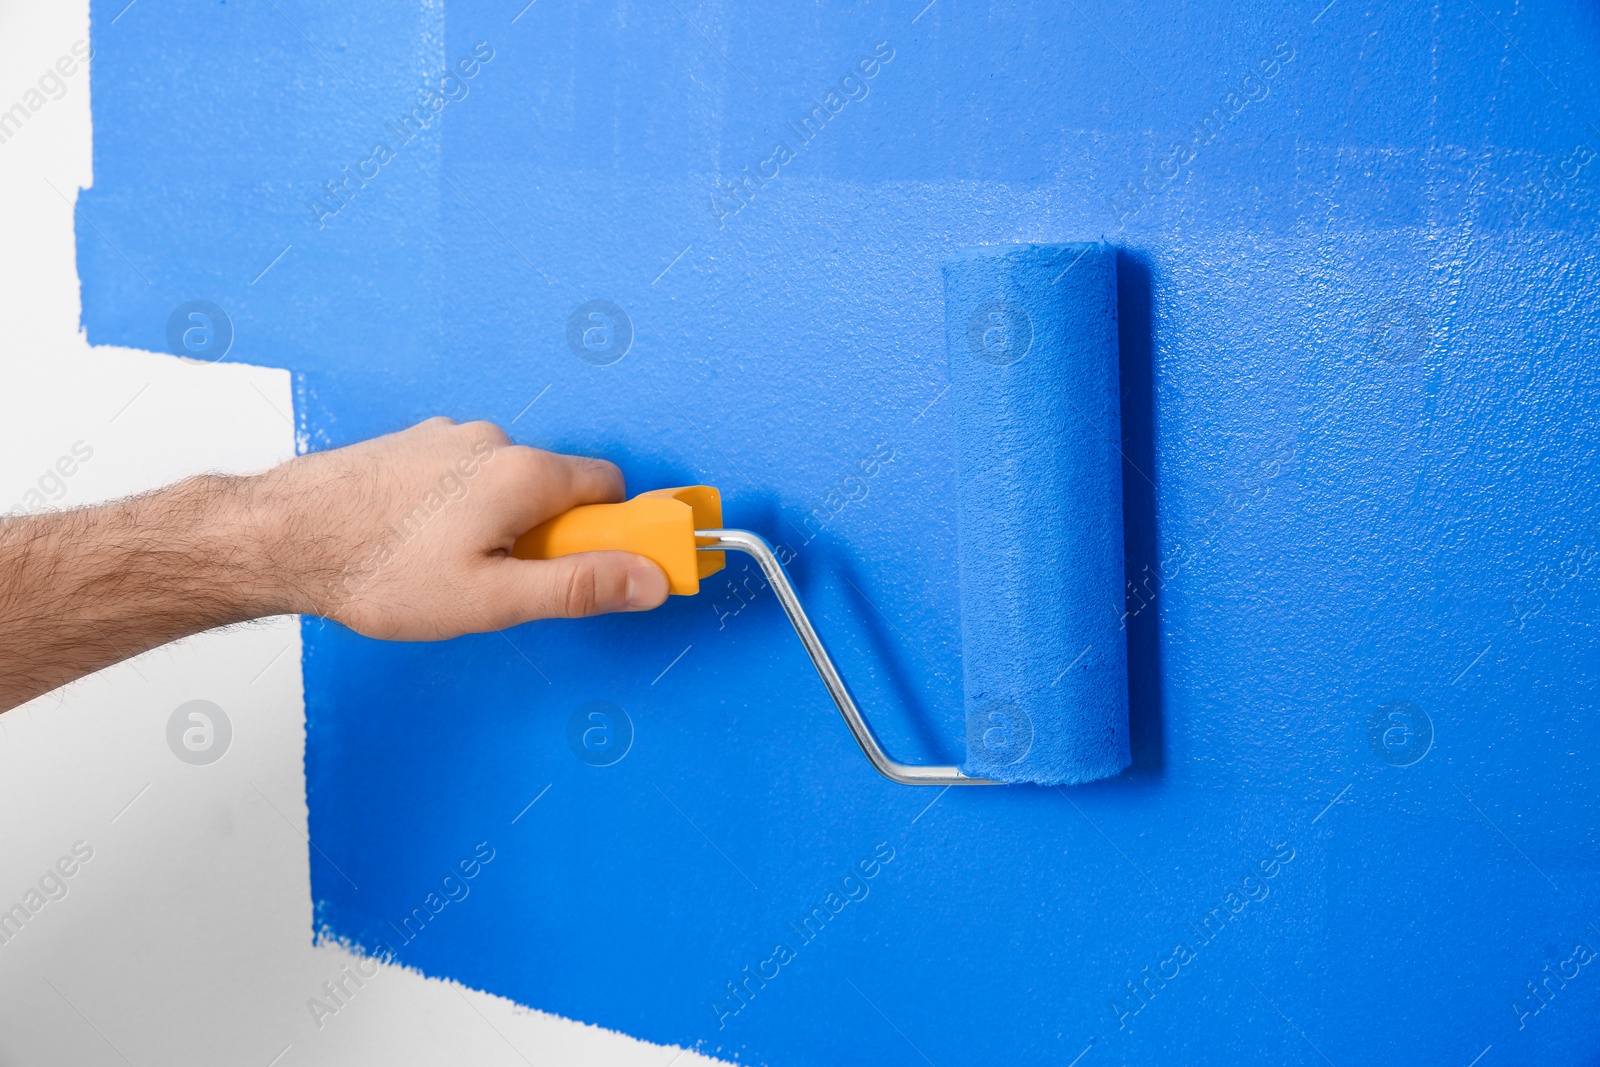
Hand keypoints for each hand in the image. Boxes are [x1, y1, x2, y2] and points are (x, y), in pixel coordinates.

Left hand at [259, 417, 669, 638]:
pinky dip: (463, 509)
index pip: (611, 490)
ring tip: (450, 569)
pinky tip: (422, 546)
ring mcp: (448, 439)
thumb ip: (578, 586)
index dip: (614, 533)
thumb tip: (647, 579)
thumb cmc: (375, 569)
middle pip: (558, 488)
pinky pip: (466, 477)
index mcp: (523, 474)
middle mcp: (491, 442)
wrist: (278, 538)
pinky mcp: (413, 447)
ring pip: (508, 484)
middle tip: (505, 584)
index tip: (605, 568)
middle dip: (550, 535)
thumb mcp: (492, 599)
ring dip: (502, 523)